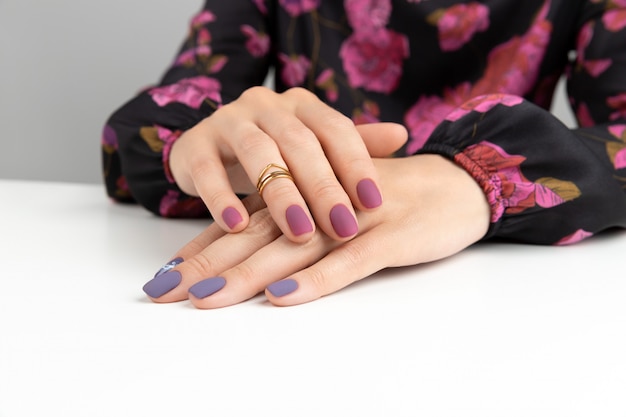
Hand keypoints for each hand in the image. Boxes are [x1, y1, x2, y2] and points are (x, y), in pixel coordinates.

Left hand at [143, 154, 490, 307]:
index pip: (244, 222)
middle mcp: (320, 204)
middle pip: (254, 236)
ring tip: (206, 298)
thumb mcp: (340, 206)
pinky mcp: (390, 237)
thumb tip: (260, 260)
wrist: (457, 183)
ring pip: (292, 248)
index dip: (204, 247)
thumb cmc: (391, 200)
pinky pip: (349, 262)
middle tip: (163, 291)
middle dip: (207, 265)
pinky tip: (283, 297)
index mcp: (305, 195)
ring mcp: (354, 220)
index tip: (165, 273)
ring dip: (247, 274)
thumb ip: (300, 222)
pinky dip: (316, 279)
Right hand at [169, 86, 406, 242]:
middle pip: (299, 142)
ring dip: (280, 194)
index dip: (356, 164)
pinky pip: (207, 169)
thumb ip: (352, 145)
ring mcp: (227, 121)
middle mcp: (266, 106)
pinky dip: (221, 198)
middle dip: (323, 187)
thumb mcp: (312, 151)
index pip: (335, 129)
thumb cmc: (273, 155)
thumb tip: (402, 135)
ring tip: (299, 231)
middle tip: (343, 227)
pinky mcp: (193, 144)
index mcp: (301, 105)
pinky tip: (238, 226)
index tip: (375, 202)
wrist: (208, 150)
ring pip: (257, 152)